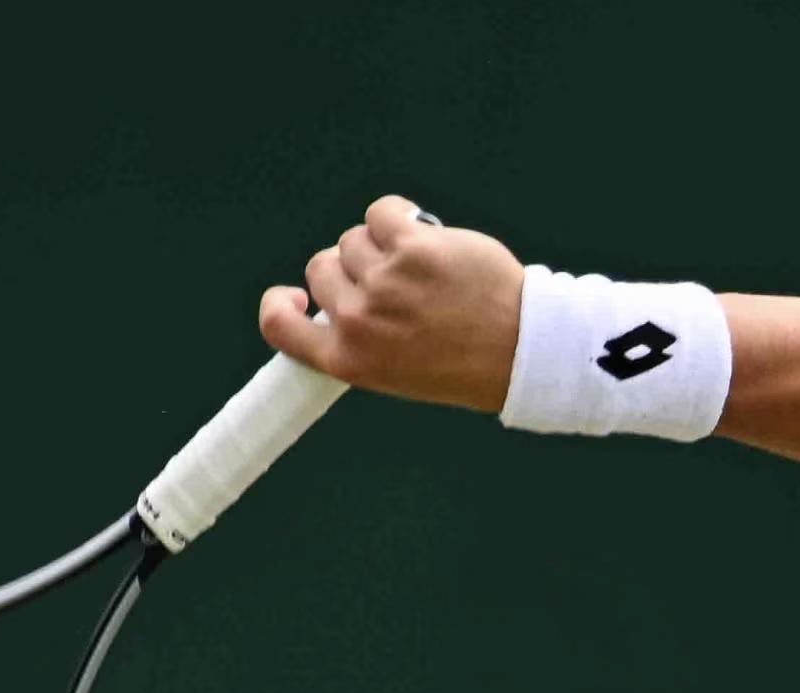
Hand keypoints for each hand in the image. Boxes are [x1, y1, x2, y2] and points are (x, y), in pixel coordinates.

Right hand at [259, 195, 526, 413]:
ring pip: (354, 238)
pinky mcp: (414, 247)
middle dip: (350, 268)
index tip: (295, 295)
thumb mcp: (395, 372)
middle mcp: (359, 321)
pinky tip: (422, 233)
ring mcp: (385, 281)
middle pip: (321, 266)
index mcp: (348, 359)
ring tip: (419, 266)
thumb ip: (359, 336)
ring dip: (380, 244)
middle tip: (393, 284)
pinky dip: (399, 217)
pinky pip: (382, 212)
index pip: (279, 326)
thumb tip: (335, 292)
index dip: (278, 303)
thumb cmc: (462, 362)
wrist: (520, 352)